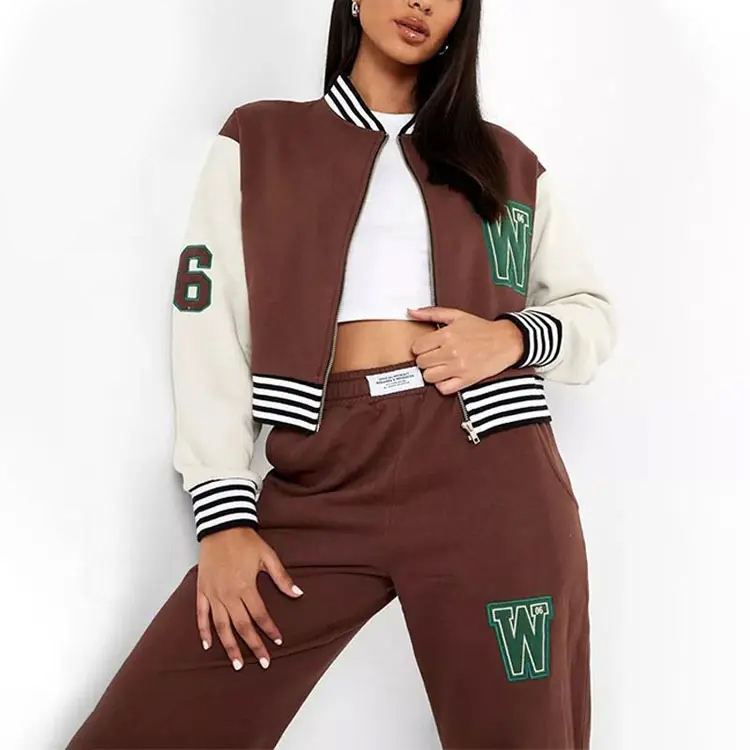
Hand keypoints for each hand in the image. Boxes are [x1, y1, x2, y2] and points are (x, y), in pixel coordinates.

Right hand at [196, 527, 303, 670]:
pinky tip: (208, 646)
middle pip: (242, 626)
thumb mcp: (268, 556)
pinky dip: (203, 631)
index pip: (260, 615)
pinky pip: (201, 615)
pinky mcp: (202, 590)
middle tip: (263, 662)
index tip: (278, 642)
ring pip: (221, 626)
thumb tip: (298, 593)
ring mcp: (213, 593)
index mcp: (246, 586)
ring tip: (237, 663)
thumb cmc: (246, 540)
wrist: (221, 526)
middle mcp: (228, 594)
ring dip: (229, 647)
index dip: (270, 630)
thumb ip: (282, 577)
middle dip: (253, 646)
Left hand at [406, 306, 523, 394]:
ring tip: (441, 366)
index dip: (420, 348)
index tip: (427, 347)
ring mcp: (459, 368)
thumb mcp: (456, 315)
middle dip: (425, 360)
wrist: (505, 341)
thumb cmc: (481, 328)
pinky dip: (443, 384)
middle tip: (435, 356)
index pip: (417, 348)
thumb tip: (410, 311)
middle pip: (421, 363)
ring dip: (432, 372)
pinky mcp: (467, 380)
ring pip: (429, 377)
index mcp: (446, 335)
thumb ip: (431, 313)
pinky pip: (443, 389)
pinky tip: (448, 376)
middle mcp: (451, 352)